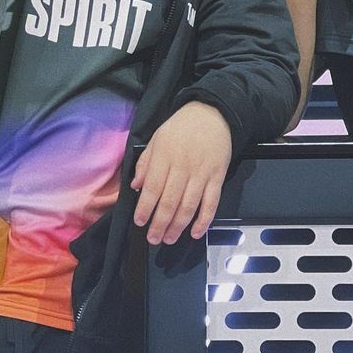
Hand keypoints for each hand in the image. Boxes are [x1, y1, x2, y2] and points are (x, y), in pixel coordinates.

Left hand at [132, 102, 232, 244]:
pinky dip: (203, 220)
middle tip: (153, 239)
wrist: (212, 114)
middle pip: (170, 201)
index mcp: (164, 157)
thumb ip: (145, 163)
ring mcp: (202, 174)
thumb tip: (135, 187)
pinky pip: (211, 203)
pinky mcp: (218, 177)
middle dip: (160, 224)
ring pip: (189, 206)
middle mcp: (183, 167)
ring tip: (168, 239)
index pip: (152, 188)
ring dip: (178, 227)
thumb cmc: (181, 127)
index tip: (139, 222)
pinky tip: (194, 232)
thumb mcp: (157, 138)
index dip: (145, 208)